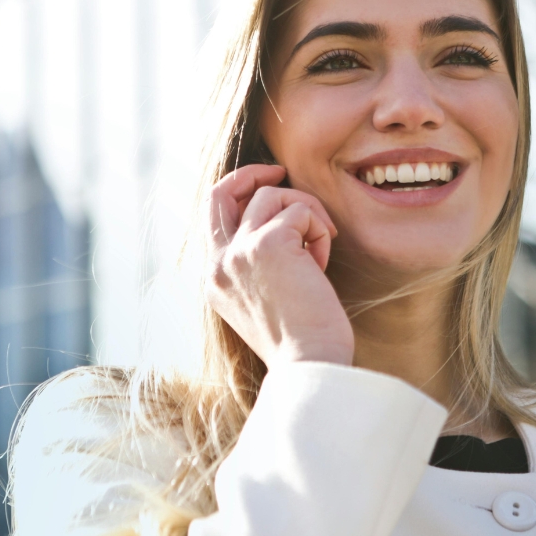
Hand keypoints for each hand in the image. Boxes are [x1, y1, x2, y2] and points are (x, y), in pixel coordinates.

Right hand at [205, 164, 353, 368]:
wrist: (310, 364)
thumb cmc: (301, 339)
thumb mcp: (265, 299)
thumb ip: (258, 264)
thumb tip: (282, 224)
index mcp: (215, 279)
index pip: (213, 216)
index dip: (239, 192)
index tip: (269, 185)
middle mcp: (218, 263)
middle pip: (221, 191)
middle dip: (252, 173)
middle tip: (281, 171)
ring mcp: (239, 252)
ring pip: (273, 196)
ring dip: (307, 213)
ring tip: (319, 249)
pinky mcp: (268, 244)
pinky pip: (301, 211)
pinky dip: (319, 230)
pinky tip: (322, 264)